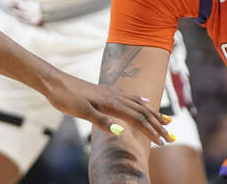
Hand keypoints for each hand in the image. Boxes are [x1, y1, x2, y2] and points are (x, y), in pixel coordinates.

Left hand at [44, 73, 169, 143]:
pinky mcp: (106, 92)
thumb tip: (121, 132)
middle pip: (143, 112)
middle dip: (158, 125)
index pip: (138, 119)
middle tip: (171, 138)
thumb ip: (101, 121)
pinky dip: (141, 102)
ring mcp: (111, 93)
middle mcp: (115, 96)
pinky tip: (145, 101)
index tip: (163, 143)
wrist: (55, 82)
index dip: (152, 131)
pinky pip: (129, 97)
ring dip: (153, 114)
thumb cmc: (66, 97)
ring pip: (138, 104)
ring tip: (166, 120)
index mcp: (112, 103)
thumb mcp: (82, 112)